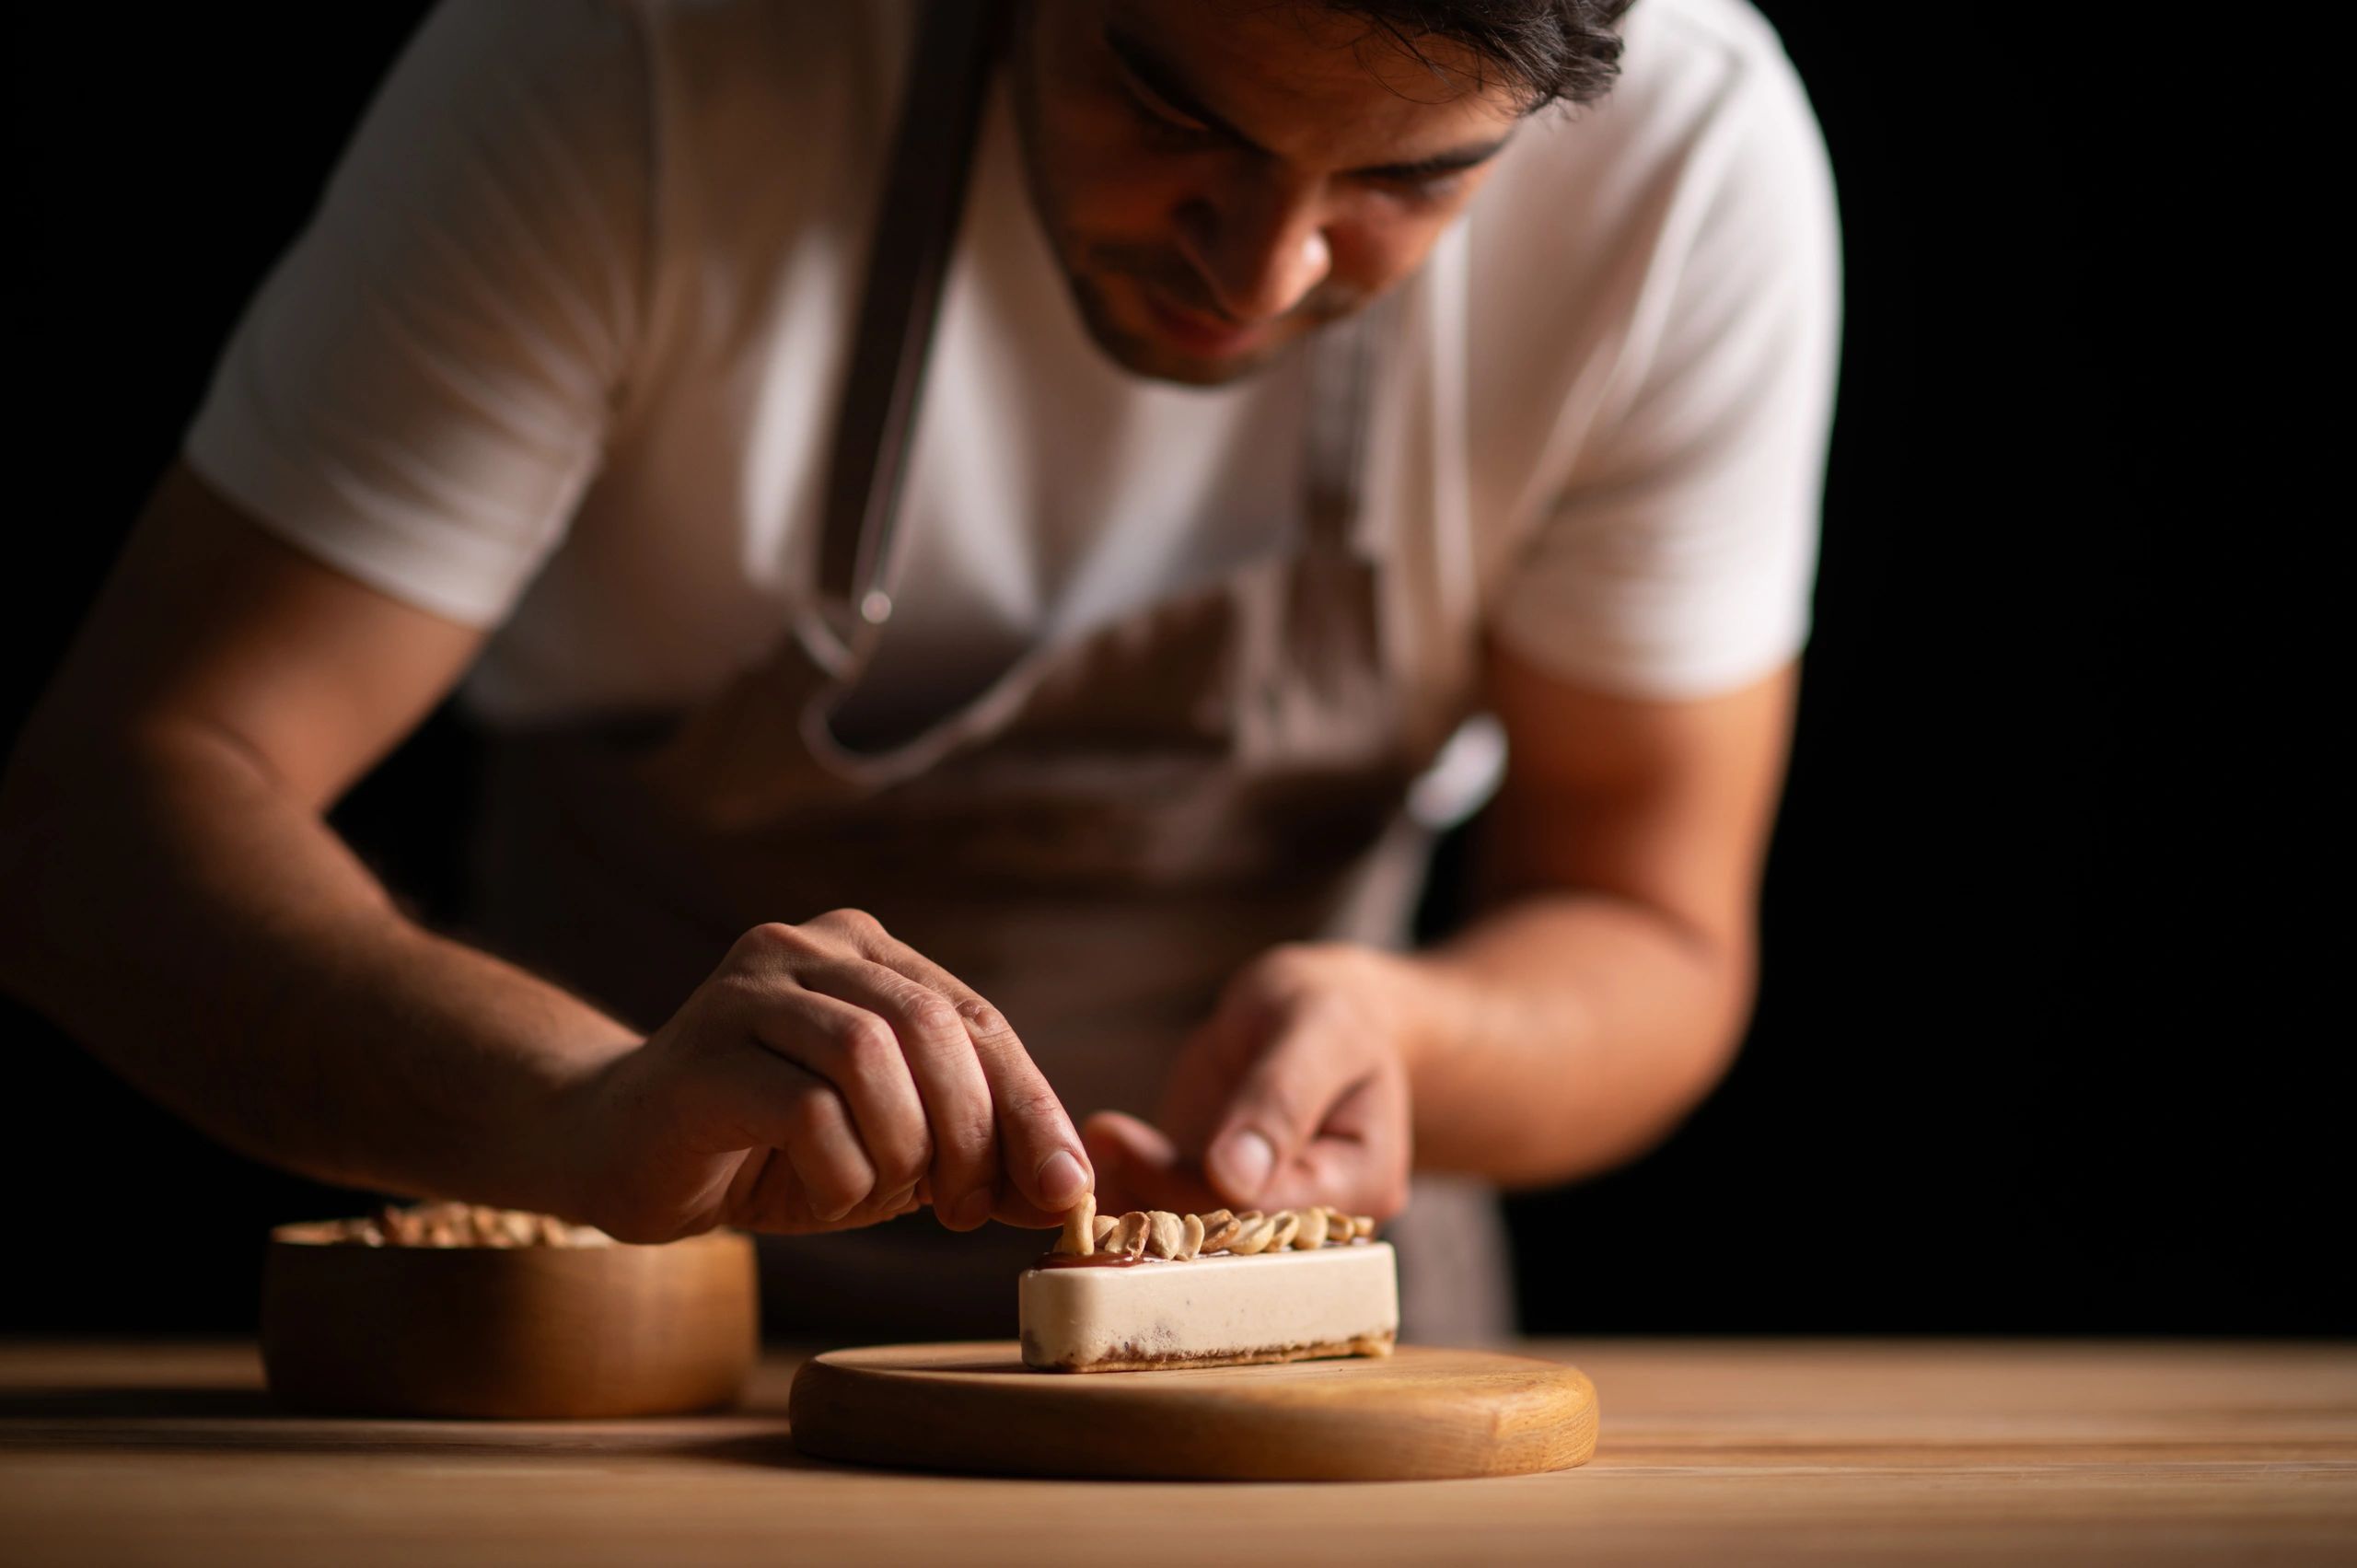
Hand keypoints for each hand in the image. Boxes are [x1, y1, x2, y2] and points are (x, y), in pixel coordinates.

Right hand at [562, 909, 1092, 1241]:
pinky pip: (805, 1106)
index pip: (980, 1021)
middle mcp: (807, 947)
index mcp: (866, 952)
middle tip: (964, 1209)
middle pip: (933, 1028)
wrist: (616, 1152)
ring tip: (882, 1197)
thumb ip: (975, 1164)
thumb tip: (1069, 1195)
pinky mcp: (701, 1053)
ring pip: (871, 1055)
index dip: (1032, 1109)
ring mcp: (746, 990)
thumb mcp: (889, 1155)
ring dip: (902, 1148)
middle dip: (973, 1134)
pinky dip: (839, 1168)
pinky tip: (827, 1194)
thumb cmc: (767, 1149)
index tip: (1066, 1189)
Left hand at [1082, 943, 1414, 1220]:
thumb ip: (1281, 1099)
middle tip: (1092, 1150)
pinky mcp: (1218, 1195)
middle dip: (1153, 1199)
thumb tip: (1235, 1177)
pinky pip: (1171, 1205)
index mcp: (1363, 1180)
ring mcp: (1262, 1209)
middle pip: (1228, 1236)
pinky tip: (1100, 1146)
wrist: (1311, 1010)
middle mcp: (1318, 1214)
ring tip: (1093, 1142)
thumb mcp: (1314, 1031)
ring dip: (1132, 1194)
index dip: (1194, 1190)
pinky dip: (1130, 1185)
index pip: (1271, 1211)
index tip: (1125, 1146)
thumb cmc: (1327, 1009)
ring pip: (1190, 1228)